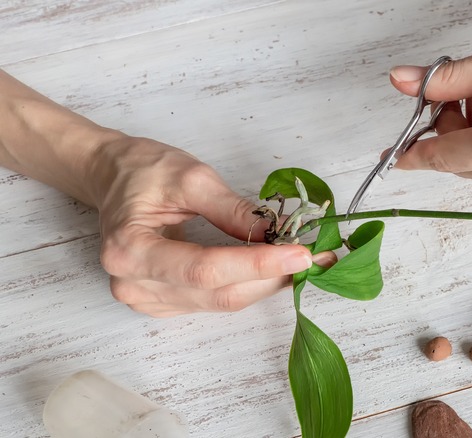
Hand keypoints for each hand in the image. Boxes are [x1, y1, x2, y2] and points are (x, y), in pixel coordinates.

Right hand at [91, 136, 332, 316]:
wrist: (113, 178)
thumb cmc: (142, 170)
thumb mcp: (190, 176)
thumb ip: (232, 209)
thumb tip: (274, 233)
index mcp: (130, 250)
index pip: (205, 269)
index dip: (257, 264)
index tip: (301, 254)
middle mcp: (134, 285)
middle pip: (218, 293)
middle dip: (271, 276)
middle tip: (315, 258)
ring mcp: (148, 299)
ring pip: (222, 302)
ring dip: (265, 283)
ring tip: (299, 260)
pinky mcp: (164, 303)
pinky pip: (214, 301)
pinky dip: (247, 285)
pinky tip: (271, 268)